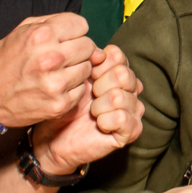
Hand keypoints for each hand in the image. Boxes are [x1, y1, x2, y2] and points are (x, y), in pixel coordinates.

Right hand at [0, 12, 97, 128]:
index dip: (73, 32)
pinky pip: (81, 90)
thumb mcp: (24, 29)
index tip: (63, 40)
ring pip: (88, 68)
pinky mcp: (59, 104)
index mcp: (42, 35)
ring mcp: (56, 83)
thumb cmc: (5, 60)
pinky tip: (54, 87)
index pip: (81, 25)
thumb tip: (93, 43)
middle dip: (78, 50)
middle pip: (88, 47)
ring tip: (55, 72)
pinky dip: (72, 89)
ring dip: (76, 70)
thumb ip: (59, 25)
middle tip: (60, 57)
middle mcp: (51, 58)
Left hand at [32, 46, 144, 173]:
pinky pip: (121, 117)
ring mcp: (134, 110)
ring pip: (120, 96)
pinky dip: (105, 121)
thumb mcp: (76, 81)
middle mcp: (131, 89)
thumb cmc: (66, 108)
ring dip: (99, 106)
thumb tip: (98, 53)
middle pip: (122, 74)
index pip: (117, 56)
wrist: (57, 139)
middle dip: (99, 85)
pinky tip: (99, 124)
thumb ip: (88, 63)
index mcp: (119, 73)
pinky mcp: (132, 131)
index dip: (97, 65)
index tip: (86, 78)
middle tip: (90, 97)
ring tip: (92, 113)